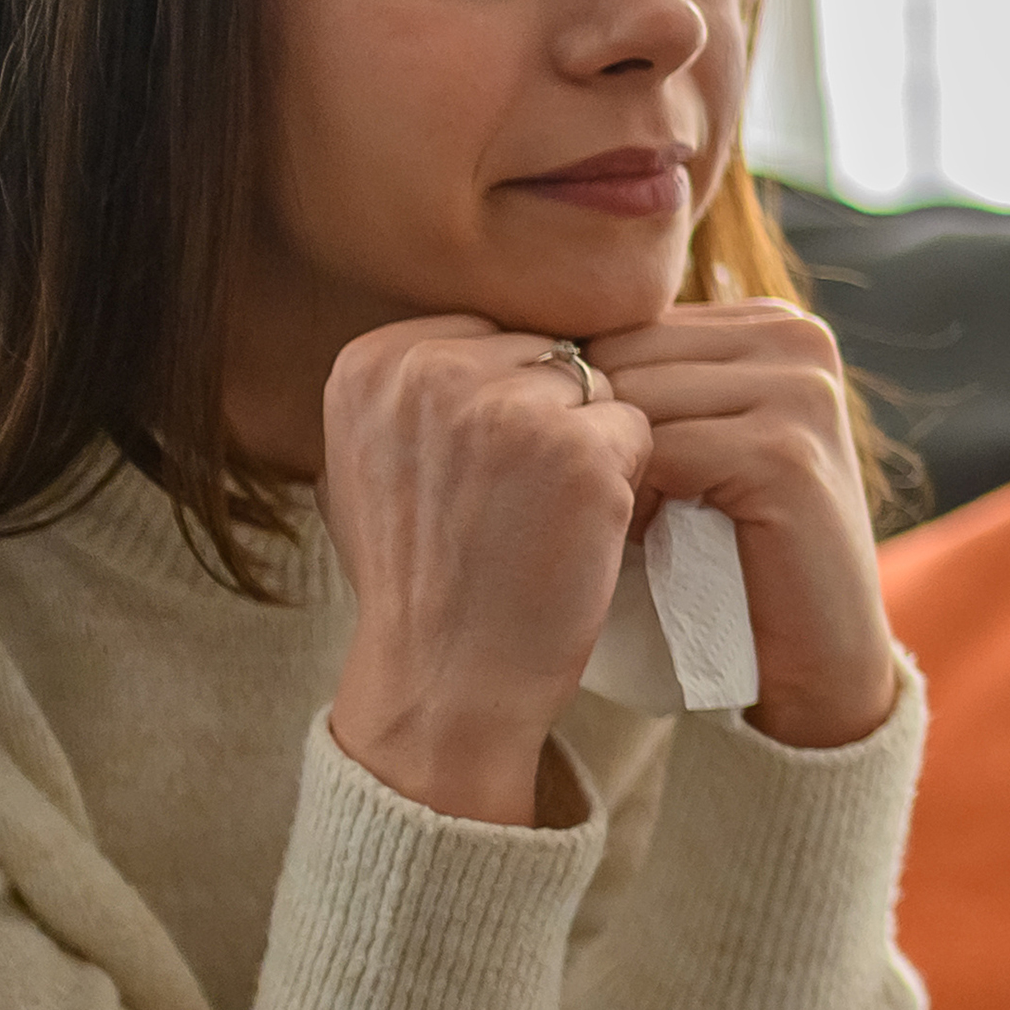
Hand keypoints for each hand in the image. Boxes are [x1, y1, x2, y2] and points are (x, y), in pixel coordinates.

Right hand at [319, 315, 650, 824]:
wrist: (443, 678)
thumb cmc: (421, 576)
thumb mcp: (378, 457)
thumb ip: (425, 385)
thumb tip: (503, 331)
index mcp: (373, 362)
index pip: (491, 335)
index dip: (504, 406)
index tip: (474, 478)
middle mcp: (430, 370)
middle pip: (546, 353)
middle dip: (550, 419)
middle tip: (512, 505)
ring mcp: (505, 406)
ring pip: (597, 387)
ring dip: (590, 448)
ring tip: (538, 518)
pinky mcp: (576, 448)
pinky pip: (636, 429)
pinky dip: (623, 482)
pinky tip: (573, 533)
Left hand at [579, 300, 898, 749]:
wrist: (813, 657)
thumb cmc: (726, 551)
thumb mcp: (689, 442)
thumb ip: (643, 379)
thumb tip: (510, 341)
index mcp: (771, 323)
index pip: (628, 324)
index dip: (594, 402)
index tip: (608, 470)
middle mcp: (796, 339)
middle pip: (626, 353)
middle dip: (598, 431)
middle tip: (612, 504)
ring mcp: (801, 392)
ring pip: (635, 399)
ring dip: (611, 469)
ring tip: (632, 524)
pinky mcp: (786, 454)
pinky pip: (660, 450)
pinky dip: (633, 502)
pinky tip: (648, 541)